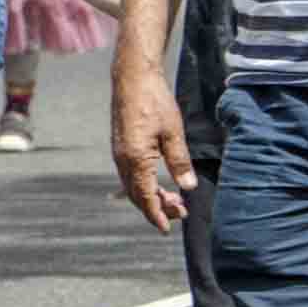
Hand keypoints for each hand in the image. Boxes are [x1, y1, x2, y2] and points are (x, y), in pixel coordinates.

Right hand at [111, 75, 192, 232]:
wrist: (133, 78)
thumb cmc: (154, 101)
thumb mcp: (173, 132)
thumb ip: (180, 161)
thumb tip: (188, 186)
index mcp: (137, 160)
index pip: (146, 197)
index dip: (157, 215)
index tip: (167, 228)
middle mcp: (123, 161)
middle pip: (138, 196)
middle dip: (157, 208)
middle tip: (181, 212)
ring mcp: (119, 154)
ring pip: (132, 187)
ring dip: (151, 197)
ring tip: (173, 199)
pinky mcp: (121, 147)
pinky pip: (129, 176)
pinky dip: (143, 186)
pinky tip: (156, 183)